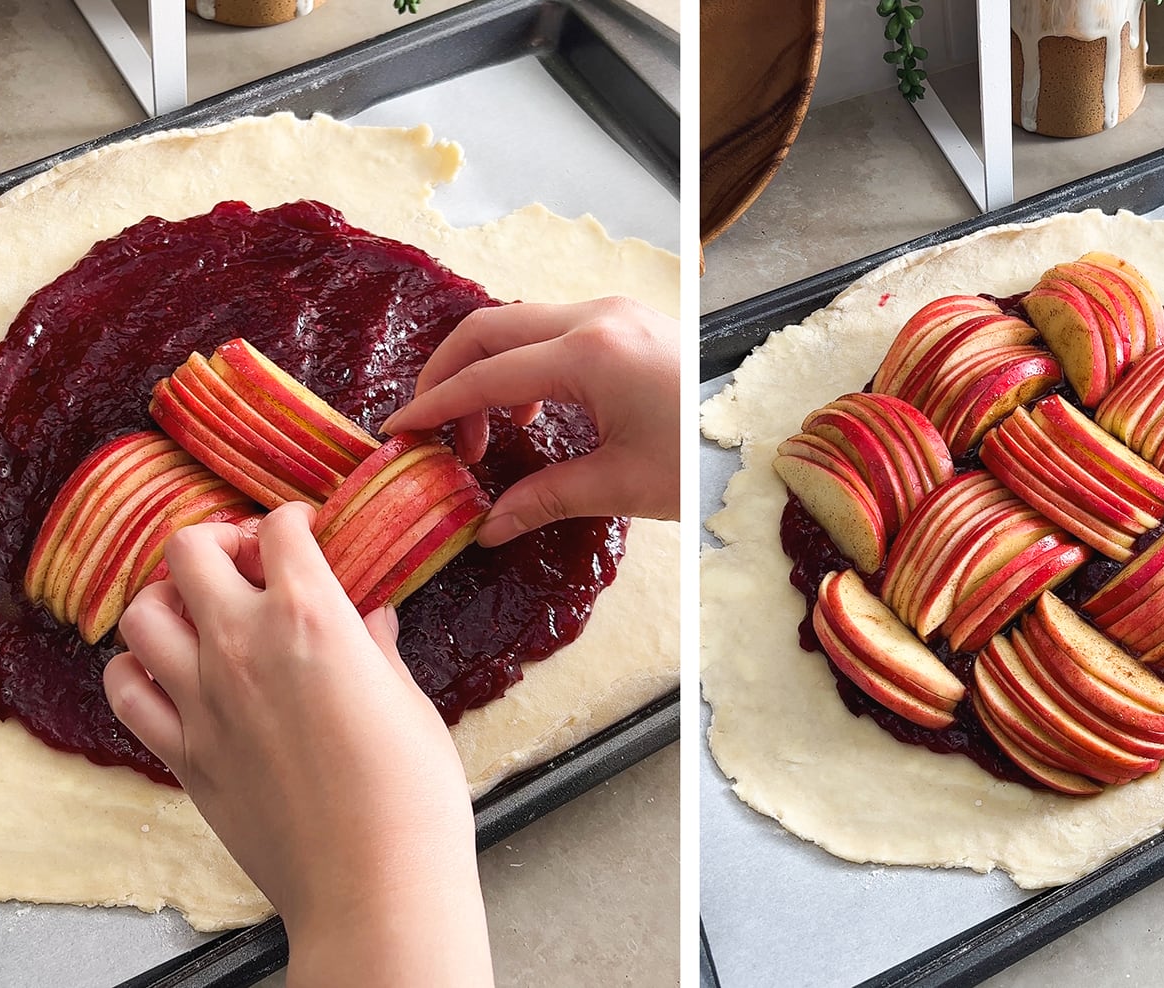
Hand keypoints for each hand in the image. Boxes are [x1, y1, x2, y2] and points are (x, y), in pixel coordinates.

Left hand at [102, 503, 491, 986]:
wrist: (372, 880)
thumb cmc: (411, 794)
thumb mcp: (408, 702)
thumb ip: (377, 649)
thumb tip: (371, 619)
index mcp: (312, 617)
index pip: (280, 530)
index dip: (294, 521)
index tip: (305, 532)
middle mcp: (242, 645)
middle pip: (190, 550)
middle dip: (218, 543)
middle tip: (247, 563)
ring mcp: (201, 700)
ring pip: (142, 612)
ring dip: (169, 600)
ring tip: (201, 615)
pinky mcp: (182, 754)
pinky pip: (126, 690)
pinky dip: (137, 671)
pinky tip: (170, 675)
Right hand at [382, 297, 679, 545]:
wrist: (765, 437)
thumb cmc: (698, 459)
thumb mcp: (620, 485)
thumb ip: (543, 498)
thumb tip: (487, 527)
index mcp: (590, 354)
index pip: (487, 375)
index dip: (435, 404)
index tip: (398, 430)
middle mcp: (596, 317)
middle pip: (488, 329)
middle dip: (448, 374)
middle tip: (430, 430)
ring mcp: (614, 313)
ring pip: (517, 325)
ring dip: (486, 372)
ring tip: (480, 438)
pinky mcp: (626, 322)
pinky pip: (551, 331)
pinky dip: (522, 366)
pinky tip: (528, 415)